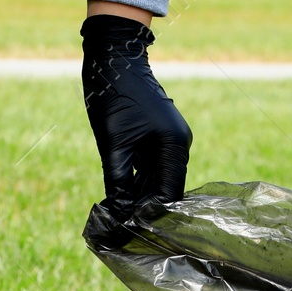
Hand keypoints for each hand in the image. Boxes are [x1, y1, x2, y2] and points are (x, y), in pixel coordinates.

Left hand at [81, 14, 191, 238]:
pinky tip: (121, 197)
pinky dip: (136, 181)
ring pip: (156, 179)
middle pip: (164, 189)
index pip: (168, 194)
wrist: (114, 58)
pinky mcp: (156, 136)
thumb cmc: (115, 97)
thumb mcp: (114, 145)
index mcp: (174, 147)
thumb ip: (118, 182)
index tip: (132, 232)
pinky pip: (150, 166)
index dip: (151, 215)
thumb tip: (118, 214)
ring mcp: (168, 139)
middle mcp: (177, 145)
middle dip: (144, 209)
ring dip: (138, 197)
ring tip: (118, 217)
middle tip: (121, 229)